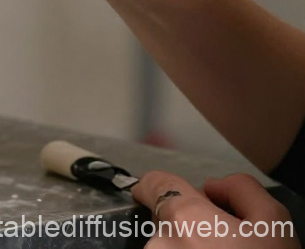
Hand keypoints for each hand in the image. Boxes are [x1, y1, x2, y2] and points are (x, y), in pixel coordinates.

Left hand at [133, 170, 297, 248]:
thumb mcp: (274, 225)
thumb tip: (213, 187)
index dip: (164, 186)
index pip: (153, 184)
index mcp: (185, 219)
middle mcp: (161, 246)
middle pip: (164, 221)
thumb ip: (240, 189)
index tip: (165, 194)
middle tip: (223, 247)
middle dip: (188, 228)